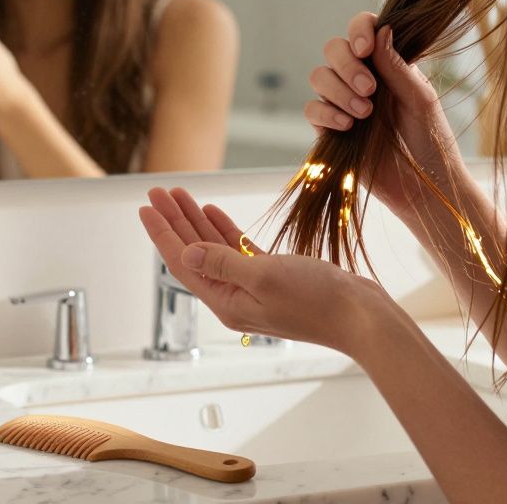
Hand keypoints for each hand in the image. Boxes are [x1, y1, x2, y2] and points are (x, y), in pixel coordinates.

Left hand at [137, 187, 392, 353]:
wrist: (361, 316)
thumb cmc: (318, 301)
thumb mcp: (265, 278)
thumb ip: (224, 263)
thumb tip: (186, 252)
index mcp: (226, 302)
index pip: (183, 262)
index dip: (162, 232)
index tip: (146, 205)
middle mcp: (235, 297)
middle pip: (194, 252)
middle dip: (175, 220)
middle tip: (158, 190)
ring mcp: (254, 288)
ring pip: (215, 248)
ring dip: (196, 220)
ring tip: (179, 194)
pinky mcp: (274, 278)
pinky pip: (238, 250)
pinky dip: (224, 229)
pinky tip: (212, 212)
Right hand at [305, 12, 463, 214]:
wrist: (421, 186)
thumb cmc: (431, 141)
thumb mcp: (420, 101)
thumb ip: (399, 67)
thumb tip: (383, 30)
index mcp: (386, 64)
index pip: (363, 30)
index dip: (359, 30)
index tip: (366, 47)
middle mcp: (361, 78)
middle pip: (334, 49)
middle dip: (348, 65)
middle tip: (370, 89)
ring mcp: (343, 103)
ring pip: (319, 76)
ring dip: (339, 90)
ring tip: (365, 112)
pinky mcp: (330, 130)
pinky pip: (312, 109)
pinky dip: (326, 113)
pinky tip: (347, 126)